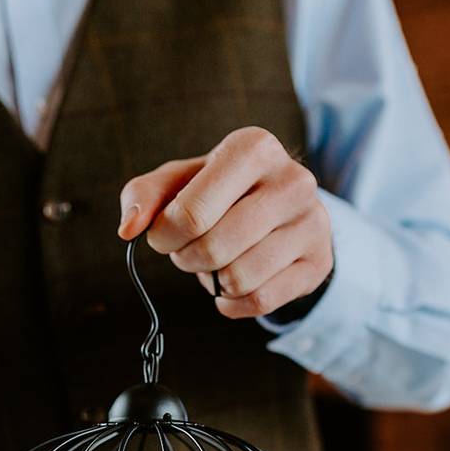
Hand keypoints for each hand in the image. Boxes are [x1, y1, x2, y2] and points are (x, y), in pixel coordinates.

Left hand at [117, 127, 332, 318]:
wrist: (280, 208)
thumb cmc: (217, 191)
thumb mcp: (178, 181)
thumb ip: (143, 196)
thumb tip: (129, 229)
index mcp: (254, 147)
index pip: (191, 212)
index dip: (164, 234)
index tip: (162, 234)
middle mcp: (293, 180)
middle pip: (214, 248)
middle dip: (186, 258)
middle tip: (188, 249)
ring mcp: (313, 222)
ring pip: (239, 278)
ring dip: (211, 280)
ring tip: (215, 261)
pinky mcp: (319, 262)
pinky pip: (262, 300)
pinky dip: (233, 303)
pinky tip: (229, 288)